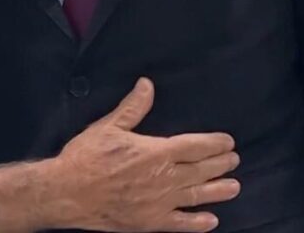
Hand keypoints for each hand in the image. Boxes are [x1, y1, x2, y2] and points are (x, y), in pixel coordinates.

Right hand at [51, 78, 239, 231]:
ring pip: (196, 196)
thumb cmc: (87, 156)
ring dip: (218, 191)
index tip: (228, 142)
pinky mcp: (150, 223)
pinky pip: (180, 224)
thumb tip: (147, 84)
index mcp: (156, 152)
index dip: (214, 144)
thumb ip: (133, 107)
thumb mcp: (109, 126)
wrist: (68, 192)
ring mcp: (159, 203)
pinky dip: (198, 223)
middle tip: (235, 160)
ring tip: (234, 187)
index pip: (194, 146)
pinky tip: (211, 221)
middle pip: (200, 170)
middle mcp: (163, 178)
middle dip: (220, 164)